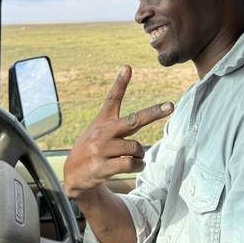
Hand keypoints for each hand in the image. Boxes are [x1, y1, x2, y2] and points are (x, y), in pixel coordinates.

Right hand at [64, 65, 172, 200]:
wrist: (73, 175)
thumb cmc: (93, 147)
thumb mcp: (100, 128)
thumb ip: (116, 114)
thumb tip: (125, 83)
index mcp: (103, 121)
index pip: (112, 98)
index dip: (121, 83)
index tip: (128, 67)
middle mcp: (102, 132)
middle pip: (133, 120)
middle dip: (153, 113)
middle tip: (170, 106)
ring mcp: (101, 150)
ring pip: (135, 148)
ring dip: (140, 155)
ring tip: (136, 158)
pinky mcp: (102, 167)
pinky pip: (130, 164)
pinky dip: (138, 166)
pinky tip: (136, 166)